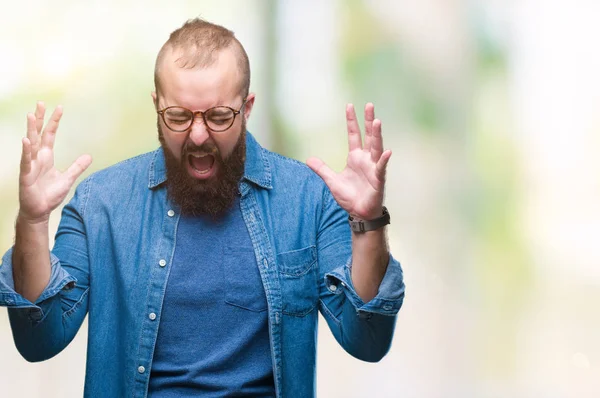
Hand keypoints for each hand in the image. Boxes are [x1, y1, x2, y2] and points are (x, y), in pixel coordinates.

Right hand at [19, 102, 92, 223]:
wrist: (40, 211)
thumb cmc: (49, 195)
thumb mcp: (67, 179)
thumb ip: (77, 167)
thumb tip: (89, 156)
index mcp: (46, 157)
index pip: (50, 135)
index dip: (54, 122)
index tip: (59, 107)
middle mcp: (37, 158)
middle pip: (38, 134)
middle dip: (40, 119)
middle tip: (41, 103)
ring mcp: (30, 166)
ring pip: (30, 144)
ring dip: (31, 130)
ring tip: (32, 115)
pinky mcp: (26, 176)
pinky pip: (25, 161)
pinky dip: (26, 151)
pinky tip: (26, 140)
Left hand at [307, 103, 390, 220]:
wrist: (359, 213)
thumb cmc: (349, 197)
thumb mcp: (331, 181)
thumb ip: (322, 169)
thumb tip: (309, 159)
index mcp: (355, 157)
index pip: (354, 135)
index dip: (352, 121)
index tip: (350, 106)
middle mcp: (366, 159)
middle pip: (368, 136)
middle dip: (368, 120)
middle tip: (369, 105)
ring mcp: (373, 168)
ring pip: (376, 147)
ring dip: (377, 135)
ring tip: (377, 121)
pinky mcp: (378, 179)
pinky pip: (381, 168)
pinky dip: (383, 160)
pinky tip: (386, 151)